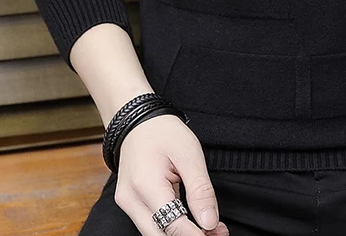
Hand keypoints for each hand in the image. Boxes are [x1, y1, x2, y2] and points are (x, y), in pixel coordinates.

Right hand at [113, 113, 229, 235]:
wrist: (138, 121)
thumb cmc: (164, 132)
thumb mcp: (190, 154)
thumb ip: (200, 190)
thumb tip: (210, 222)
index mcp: (146, 186)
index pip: (173, 226)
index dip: (197, 235)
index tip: (218, 234)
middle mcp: (131, 200)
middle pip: (160, 235)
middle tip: (218, 232)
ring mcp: (127, 203)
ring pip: (154, 233)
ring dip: (181, 234)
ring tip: (209, 228)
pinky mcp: (130, 203)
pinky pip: (151, 223)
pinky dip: (171, 227)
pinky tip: (192, 221)